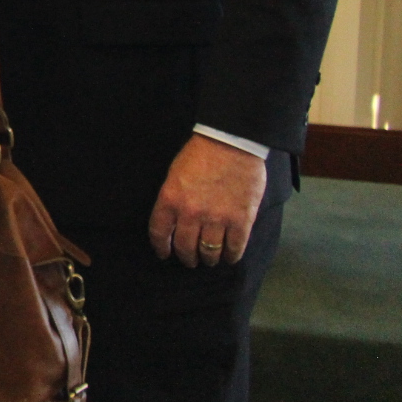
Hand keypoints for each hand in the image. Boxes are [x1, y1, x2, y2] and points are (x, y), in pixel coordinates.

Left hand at [149, 133, 266, 266]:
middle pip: (184, 248)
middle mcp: (191, 213)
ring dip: (208, 259)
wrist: (231, 143)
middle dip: (186, 257)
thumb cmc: (200, 154)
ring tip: (209, 258)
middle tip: (189, 259)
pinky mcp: (241, 221)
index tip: (164, 253)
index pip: (159, 233)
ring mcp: (217, 219)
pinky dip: (231, 256)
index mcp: (170, 200)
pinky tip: (229, 256)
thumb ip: (172, 200)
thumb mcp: (174, 175)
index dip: (161, 247)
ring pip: (209, 252)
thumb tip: (173, 222)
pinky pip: (234, 248)